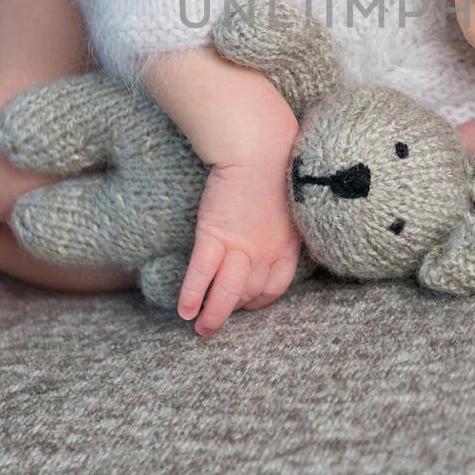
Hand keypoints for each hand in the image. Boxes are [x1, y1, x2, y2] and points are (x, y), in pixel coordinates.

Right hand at [178, 152, 303, 337]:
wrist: (259, 145)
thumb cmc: (277, 163)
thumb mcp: (290, 201)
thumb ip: (282, 222)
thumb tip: (271, 228)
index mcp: (289, 245)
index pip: (275, 287)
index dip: (259, 300)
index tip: (246, 303)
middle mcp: (267, 252)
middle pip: (250, 293)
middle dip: (234, 309)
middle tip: (218, 320)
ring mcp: (241, 246)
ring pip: (228, 292)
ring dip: (214, 316)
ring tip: (201, 329)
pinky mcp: (215, 234)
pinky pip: (202, 273)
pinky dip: (192, 294)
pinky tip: (184, 310)